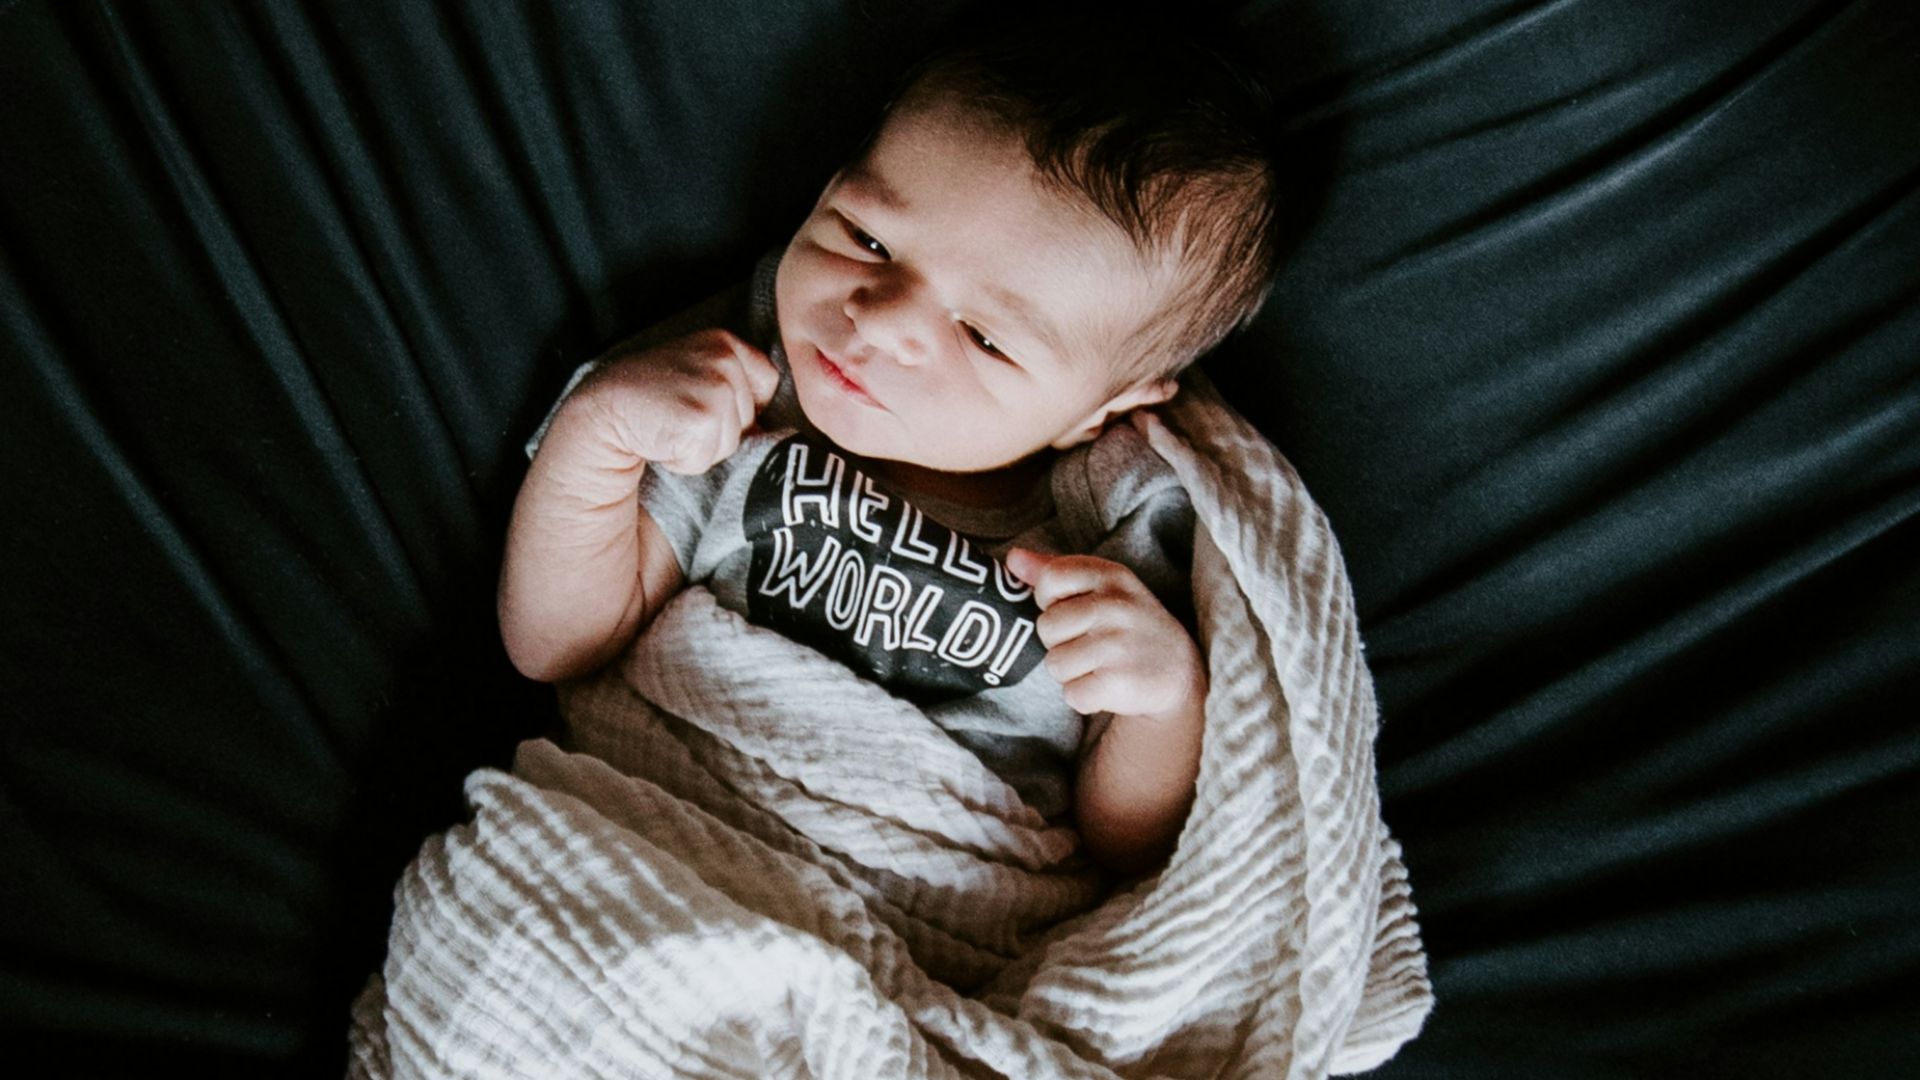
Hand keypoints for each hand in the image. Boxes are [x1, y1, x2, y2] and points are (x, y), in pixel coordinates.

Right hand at [573, 327, 780, 474]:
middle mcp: (724, 358)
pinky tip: (662, 440)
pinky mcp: (702, 419)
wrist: (601, 415)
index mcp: (724, 342)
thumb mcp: (697, 375)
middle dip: (719, 428)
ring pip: (732, 442)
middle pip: (751, 417)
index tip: (698, 402)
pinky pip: (709, 458)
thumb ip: (735, 386)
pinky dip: (686, 461)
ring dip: (702, 447)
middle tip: (677, 417)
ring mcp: (715, 387)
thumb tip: (770, 424)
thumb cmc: (650, 403)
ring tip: (669, 428)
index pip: (767, 383)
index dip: (738, 406)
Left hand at [1003, 548, 1204, 722]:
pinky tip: (1108, 685)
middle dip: (1061, 642)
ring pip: (1055, 664)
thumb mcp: (1102, 587)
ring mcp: (1118, 645)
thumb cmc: (1127, 623)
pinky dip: (1085, 697)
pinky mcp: (1117, 683)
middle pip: (1047, 627)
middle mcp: (1115, 607)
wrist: (1178, 671)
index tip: (1074, 610)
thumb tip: (1012, 558)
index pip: (1050, 579)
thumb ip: (1055, 570)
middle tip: (1093, 643)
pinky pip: (1070, 694)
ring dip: (1072, 672)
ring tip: (1101, 665)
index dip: (1051, 601)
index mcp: (1110, 576)